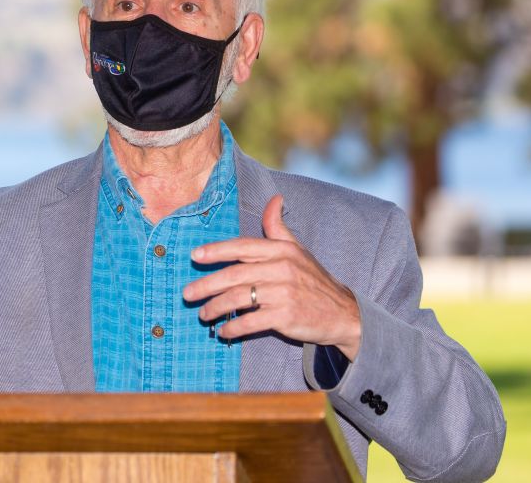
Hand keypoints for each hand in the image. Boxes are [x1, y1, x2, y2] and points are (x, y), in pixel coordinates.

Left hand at [182, 195, 360, 359]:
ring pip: (239, 298)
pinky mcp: (285, 317)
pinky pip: (251, 322)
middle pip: (234, 275)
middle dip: (206, 285)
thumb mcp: (297, 250)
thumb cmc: (313, 280)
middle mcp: (282, 269)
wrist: (343, 313)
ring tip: (203, 314)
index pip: (242, 247)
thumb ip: (278, 227)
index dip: (216, 251)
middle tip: (187, 294)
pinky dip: (233, 327)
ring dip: (216, 307)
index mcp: (281, 251)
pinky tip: (223, 331)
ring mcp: (284, 293)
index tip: (194, 256)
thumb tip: (274, 199)